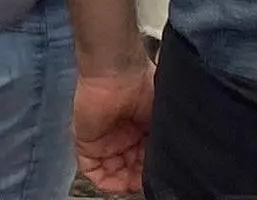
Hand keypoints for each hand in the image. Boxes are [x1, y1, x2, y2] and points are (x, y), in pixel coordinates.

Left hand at [73, 62, 155, 193]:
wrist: (117, 73)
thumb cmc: (143, 86)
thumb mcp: (160, 116)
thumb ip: (161, 140)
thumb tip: (169, 162)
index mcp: (141, 128)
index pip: (146, 158)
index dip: (152, 169)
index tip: (160, 177)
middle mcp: (122, 136)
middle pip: (130, 167)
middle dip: (139, 177)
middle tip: (149, 181)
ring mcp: (104, 140)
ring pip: (113, 172)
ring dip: (124, 182)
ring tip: (135, 183)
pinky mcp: (86, 143)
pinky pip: (92, 170)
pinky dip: (106, 182)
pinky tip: (119, 183)